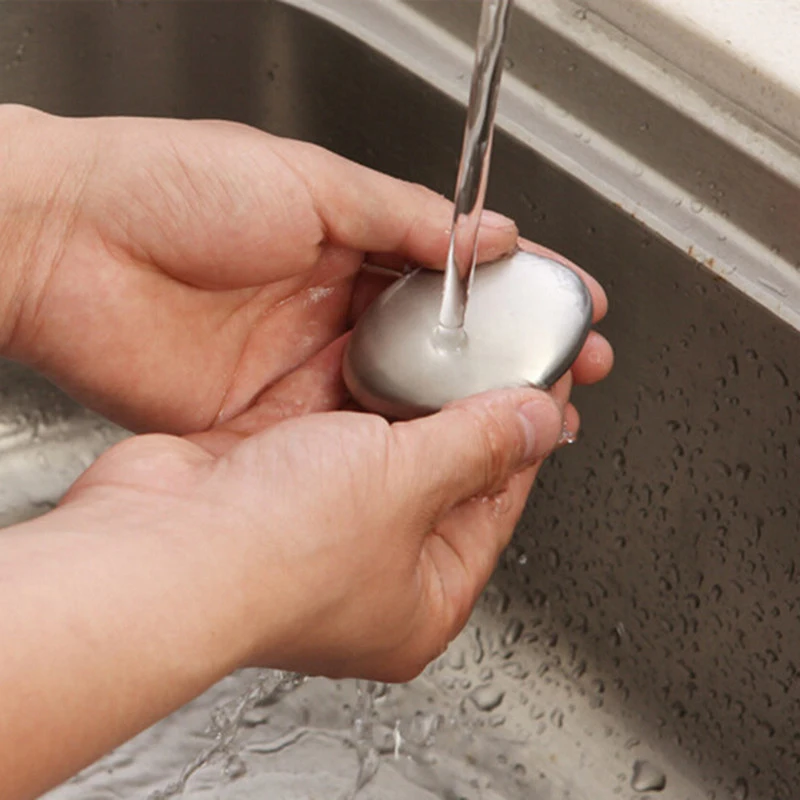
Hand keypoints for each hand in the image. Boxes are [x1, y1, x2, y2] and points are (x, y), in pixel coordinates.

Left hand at [0, 106, 610, 434]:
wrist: (69, 248)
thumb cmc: (171, 188)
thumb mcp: (309, 183)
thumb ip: (403, 218)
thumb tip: (486, 236)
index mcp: (349, 246)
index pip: (454, 277)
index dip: (517, 293)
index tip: (573, 306)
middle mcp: (333, 311)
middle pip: (437, 347)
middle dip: (505, 363)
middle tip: (568, 377)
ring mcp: (304, 368)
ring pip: (399, 398)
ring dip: (459, 413)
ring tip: (523, 423)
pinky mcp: (267, 417)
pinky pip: (342, 439)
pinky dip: (390, 449)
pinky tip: (437, 453)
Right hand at [60, 383, 572, 681]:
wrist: (154, 551)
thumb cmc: (276, 557)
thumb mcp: (409, 487)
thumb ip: (479, 446)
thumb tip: (538, 423)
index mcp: (421, 597)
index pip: (496, 501)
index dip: (523, 436)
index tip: (538, 384)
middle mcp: (368, 565)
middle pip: (437, 468)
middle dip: (461, 406)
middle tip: (489, 350)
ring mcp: (314, 520)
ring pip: (375, 437)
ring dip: (399, 388)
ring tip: (433, 333)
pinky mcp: (266, 477)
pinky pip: (319, 417)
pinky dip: (341, 380)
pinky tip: (363, 338)